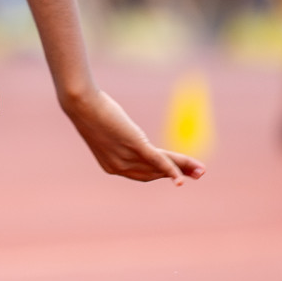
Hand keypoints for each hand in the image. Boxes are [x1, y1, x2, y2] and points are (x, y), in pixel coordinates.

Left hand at [61, 88, 205, 185]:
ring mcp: (126, 157)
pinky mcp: (133, 145)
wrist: (81, 102)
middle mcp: (119, 167)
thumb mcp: (108, 131)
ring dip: (183, 168)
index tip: (181, 174)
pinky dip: (173, 169)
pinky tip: (184, 177)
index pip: (145, 175)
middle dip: (180, 173)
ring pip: (160, 166)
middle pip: (156, 173)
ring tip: (201, 170)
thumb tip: (134, 138)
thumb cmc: (92, 111)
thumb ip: (122, 140)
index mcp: (112, 167)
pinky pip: (157, 160)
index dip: (165, 174)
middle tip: (200, 174)